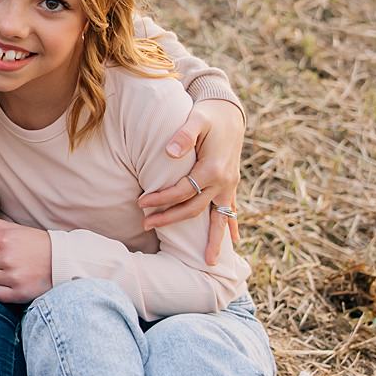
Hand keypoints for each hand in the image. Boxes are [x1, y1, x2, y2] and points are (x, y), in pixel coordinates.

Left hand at [0, 217, 52, 303]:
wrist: (63, 262)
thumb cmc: (37, 244)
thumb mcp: (17, 229)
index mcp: (6, 239)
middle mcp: (8, 257)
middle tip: (9, 260)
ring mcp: (13, 276)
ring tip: (14, 270)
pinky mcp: (19, 293)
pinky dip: (3, 291)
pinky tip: (14, 283)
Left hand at [138, 99, 244, 263]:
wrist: (230, 112)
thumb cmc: (207, 115)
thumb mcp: (196, 119)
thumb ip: (184, 135)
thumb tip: (170, 152)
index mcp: (212, 168)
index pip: (182, 190)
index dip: (161, 198)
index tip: (141, 203)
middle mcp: (224, 181)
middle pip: (195, 208)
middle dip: (170, 219)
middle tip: (146, 225)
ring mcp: (229, 185)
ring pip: (219, 218)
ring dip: (212, 239)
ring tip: (207, 263)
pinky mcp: (231, 185)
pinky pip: (231, 210)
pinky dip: (231, 226)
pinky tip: (233, 243)